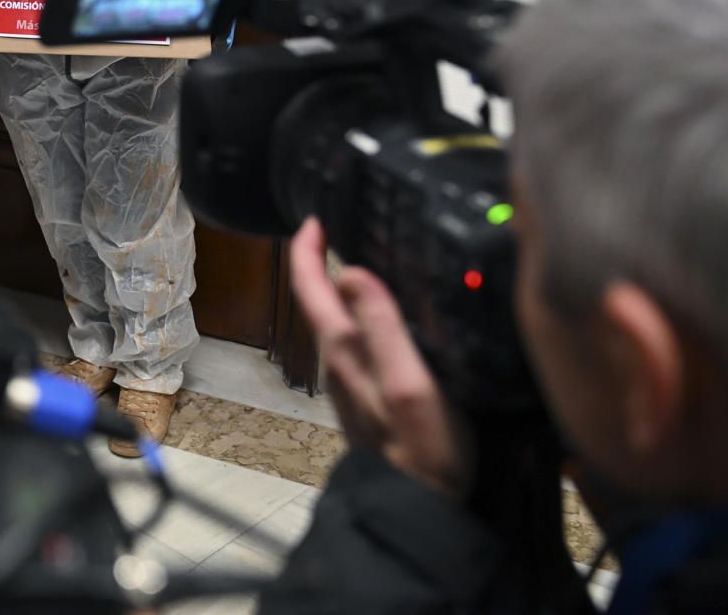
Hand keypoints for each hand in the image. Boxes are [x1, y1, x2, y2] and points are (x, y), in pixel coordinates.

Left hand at [289, 218, 471, 497]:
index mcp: (343, 350)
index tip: (313, 219)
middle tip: (340, 227)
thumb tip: (351, 272)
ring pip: (338, 321)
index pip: (310, 287)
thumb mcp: (408, 382)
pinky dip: (363, 316)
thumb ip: (382, 328)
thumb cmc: (421, 450)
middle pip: (319, 300)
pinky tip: (386, 315)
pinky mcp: (368, 395)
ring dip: (342, 288)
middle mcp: (338, 362)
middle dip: (321, 261)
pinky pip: (358, 341)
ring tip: (366, 259)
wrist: (417, 508)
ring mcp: (351, 380)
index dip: (306, 249)